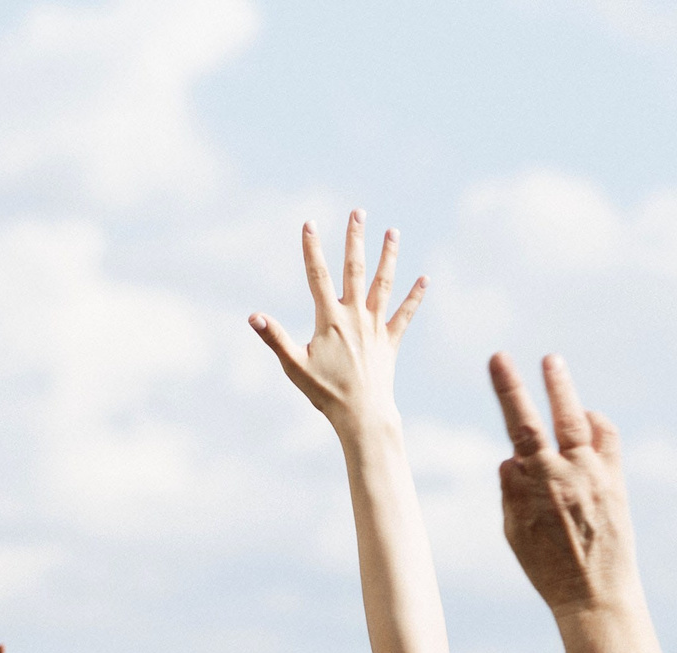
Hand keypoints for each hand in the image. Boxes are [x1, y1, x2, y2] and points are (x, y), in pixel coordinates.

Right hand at [251, 211, 427, 440]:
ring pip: (383, 284)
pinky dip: (414, 296)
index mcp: (330, 320)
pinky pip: (405, 314)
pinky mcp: (390, 341)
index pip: (318, 276)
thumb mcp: (294, 366)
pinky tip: (424, 279)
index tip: (310, 224)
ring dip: (388, 256)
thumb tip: (253, 316)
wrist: (362, 414)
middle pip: (355, 270)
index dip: (312, 249)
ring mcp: (375, 327)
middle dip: (355, 239)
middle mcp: (355, 316)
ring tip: (393, 232)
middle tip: (358, 213)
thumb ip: (274, 338)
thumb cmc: (325, 393)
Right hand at [489, 353, 640, 618]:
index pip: (518, 425)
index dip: (508, 388)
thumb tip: (509, 459)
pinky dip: (594, 423)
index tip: (499, 359)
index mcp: (537, 484)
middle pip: (552, 414)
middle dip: (539, 381)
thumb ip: (510, 493)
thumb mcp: (514, 534)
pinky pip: (607, 440)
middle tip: (530, 354)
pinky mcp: (616, 482)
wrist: (595, 595)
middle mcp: (568, 473)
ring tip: (552, 366)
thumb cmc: (548, 570)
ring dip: (566, 391)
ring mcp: (595, 475)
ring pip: (582, 421)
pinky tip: (583, 419)